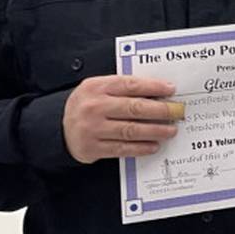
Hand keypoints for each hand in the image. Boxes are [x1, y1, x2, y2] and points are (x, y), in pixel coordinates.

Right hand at [62, 75, 182, 162]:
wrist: (57, 129)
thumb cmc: (86, 106)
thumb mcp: (98, 89)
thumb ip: (122, 88)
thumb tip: (157, 93)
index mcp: (96, 87)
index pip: (130, 85)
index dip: (153, 87)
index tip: (171, 90)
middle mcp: (93, 107)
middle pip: (134, 108)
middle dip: (160, 110)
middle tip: (177, 112)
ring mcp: (92, 129)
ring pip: (131, 130)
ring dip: (155, 131)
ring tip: (170, 130)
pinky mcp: (92, 148)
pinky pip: (122, 148)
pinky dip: (141, 148)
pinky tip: (154, 145)